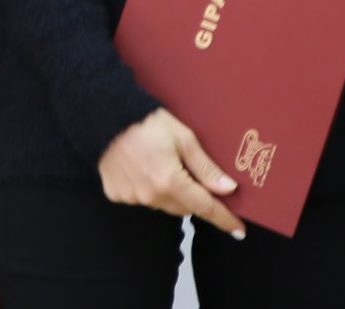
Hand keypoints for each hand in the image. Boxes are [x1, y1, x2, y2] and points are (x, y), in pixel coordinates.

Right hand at [96, 108, 244, 238]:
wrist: (104, 115)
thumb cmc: (147, 121)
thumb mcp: (183, 138)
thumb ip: (206, 167)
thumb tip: (227, 189)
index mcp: (170, 181)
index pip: (205, 207)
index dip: (224, 218)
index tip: (239, 229)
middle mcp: (150, 195)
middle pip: (184, 207)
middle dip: (195, 197)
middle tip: (196, 177)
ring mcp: (131, 197)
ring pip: (163, 204)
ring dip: (171, 192)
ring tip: (164, 164)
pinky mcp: (116, 194)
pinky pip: (142, 199)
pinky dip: (148, 189)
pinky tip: (143, 167)